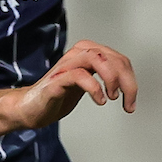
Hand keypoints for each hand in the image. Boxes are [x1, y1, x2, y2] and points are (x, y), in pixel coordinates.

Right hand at [3, 39, 136, 130]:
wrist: (30, 108)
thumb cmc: (58, 96)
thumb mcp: (88, 83)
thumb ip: (104, 76)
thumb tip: (128, 81)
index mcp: (87, 53)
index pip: (119, 59)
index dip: (130, 79)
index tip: (130, 100)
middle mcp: (77, 54)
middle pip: (112, 58)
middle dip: (126, 82)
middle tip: (128, 102)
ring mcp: (66, 66)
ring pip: (97, 59)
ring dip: (111, 79)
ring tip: (112, 97)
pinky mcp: (57, 80)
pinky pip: (80, 75)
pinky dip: (94, 88)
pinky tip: (99, 100)